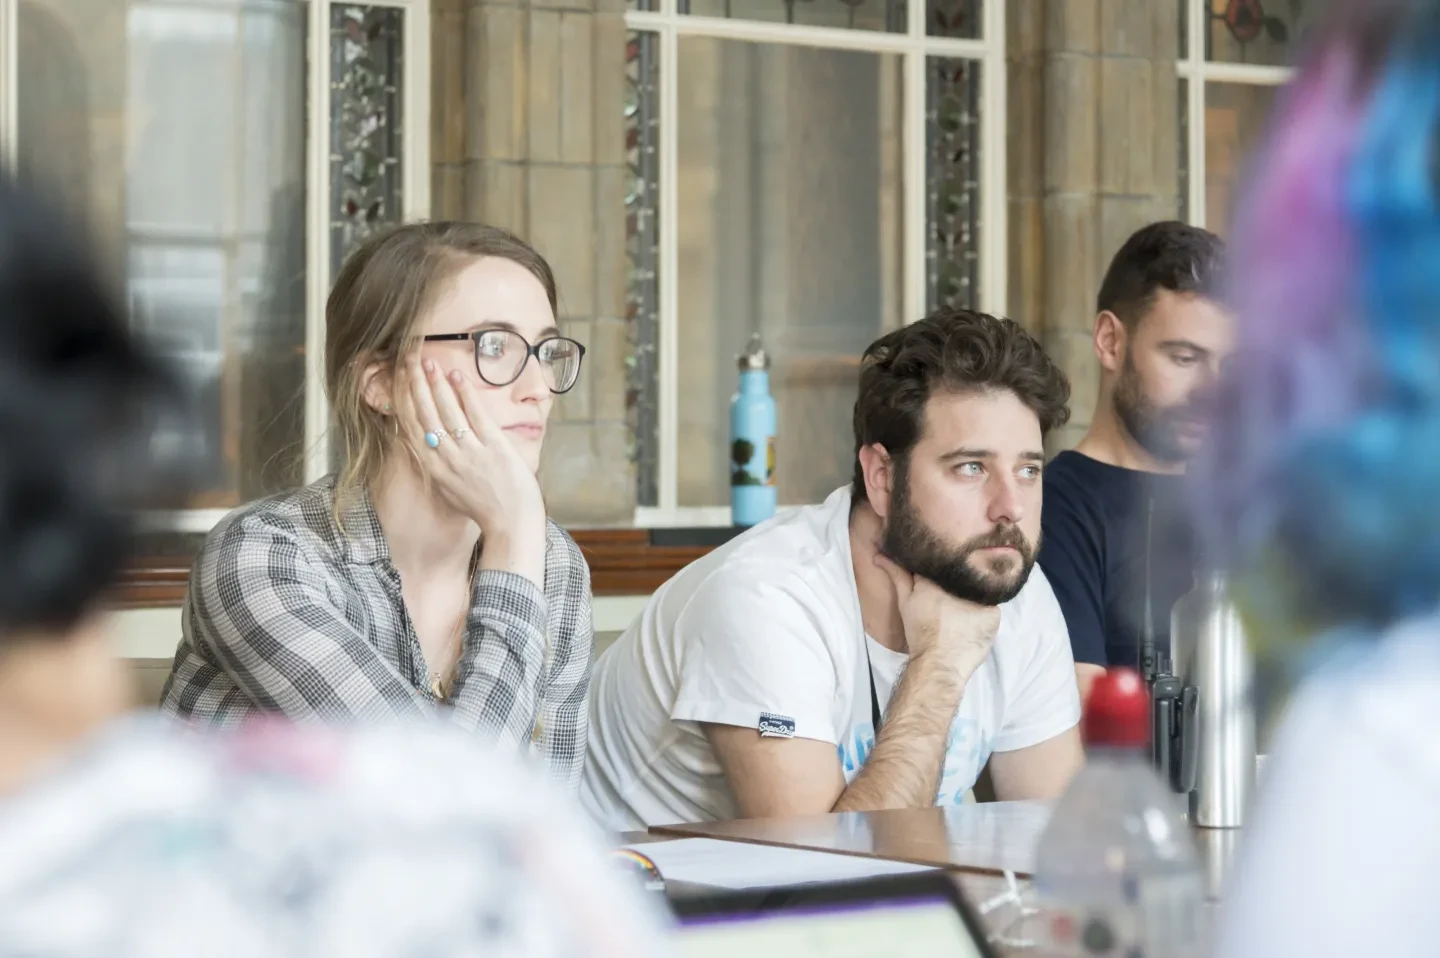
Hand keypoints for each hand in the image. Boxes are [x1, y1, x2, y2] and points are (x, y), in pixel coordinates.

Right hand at [401, 356, 546, 580]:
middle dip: (414, 384)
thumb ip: (438, 465)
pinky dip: (465, 393)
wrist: (510, 524)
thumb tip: (428, 444)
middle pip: (424, 414)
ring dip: (436, 383)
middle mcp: (446, 459)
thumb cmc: (483, 507)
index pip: (411, 427)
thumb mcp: (450, 489)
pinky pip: (475, 414)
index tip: (397, 380)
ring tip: (429, 362)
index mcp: (433, 468)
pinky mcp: (493, 448)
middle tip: (409, 360)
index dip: (402, 401)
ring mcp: (469, 453)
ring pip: (446, 411)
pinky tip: (457, 375)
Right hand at [874, 553, 1000, 681]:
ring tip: (965, 606)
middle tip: (952, 593)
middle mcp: (961, 583)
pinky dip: (983, 611)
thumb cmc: (919, 633)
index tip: (940, 574)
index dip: (942, 566)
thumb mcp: (905, 601)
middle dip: (959, 578)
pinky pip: (991, 606)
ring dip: (972, 594)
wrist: (939, 665)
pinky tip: (975, 620)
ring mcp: (981, 598)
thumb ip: (896, 575)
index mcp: (939, 577)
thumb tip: (878, 555)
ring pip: (979, 588)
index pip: (945, 562)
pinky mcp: (994, 613)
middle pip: (964, 573)